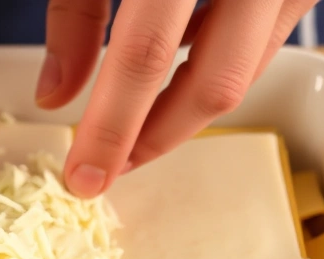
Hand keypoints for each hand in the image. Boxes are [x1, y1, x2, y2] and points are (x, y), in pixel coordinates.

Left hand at [36, 0, 318, 196]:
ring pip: (248, 68)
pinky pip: (268, 36)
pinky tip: (184, 58)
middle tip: (114, 163)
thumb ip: (74, 14)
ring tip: (139, 118)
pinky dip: (222, 57)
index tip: (85, 177)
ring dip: (190, 103)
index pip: (145, 57)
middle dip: (158, 136)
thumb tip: (55, 96)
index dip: (112, 126)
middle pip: (214, 82)